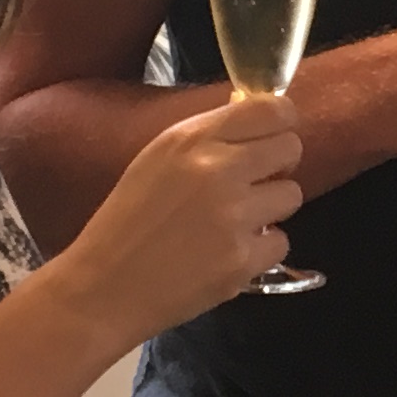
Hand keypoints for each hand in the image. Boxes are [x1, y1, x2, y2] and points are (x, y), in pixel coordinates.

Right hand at [51, 94, 304, 340]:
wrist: (104, 287)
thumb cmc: (127, 222)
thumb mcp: (157, 160)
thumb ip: (207, 139)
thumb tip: (259, 123)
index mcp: (191, 139)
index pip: (272, 109)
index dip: (281, 123)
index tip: (273, 139)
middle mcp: (217, 170)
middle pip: (291, 148)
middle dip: (279, 166)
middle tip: (254, 185)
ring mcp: (232, 216)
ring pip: (292, 195)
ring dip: (271, 210)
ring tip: (233, 223)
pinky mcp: (241, 259)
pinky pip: (281, 242)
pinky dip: (260, 250)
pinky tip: (226, 254)